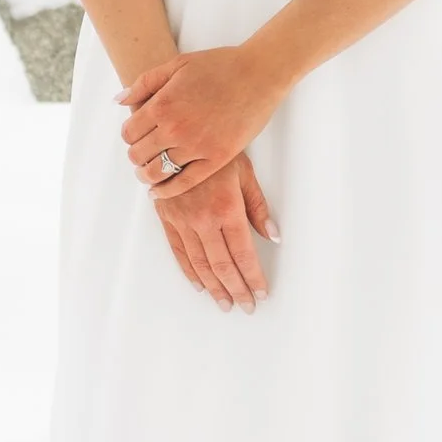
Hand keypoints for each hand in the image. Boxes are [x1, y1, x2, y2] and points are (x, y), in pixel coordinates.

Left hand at [118, 46, 281, 202]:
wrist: (258, 75)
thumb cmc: (220, 65)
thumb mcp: (176, 65)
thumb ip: (144, 83)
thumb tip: (119, 101)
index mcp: (162, 104)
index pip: (129, 133)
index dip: (128, 136)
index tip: (135, 137)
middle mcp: (175, 128)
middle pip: (138, 155)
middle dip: (136, 156)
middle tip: (141, 156)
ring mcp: (196, 146)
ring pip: (157, 172)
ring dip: (147, 175)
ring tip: (147, 174)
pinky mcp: (216, 159)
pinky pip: (184, 183)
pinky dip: (167, 191)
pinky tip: (159, 191)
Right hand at [156, 151, 277, 310]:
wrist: (178, 136)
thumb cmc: (216, 150)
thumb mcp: (245, 174)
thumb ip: (258, 208)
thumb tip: (273, 235)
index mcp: (226, 209)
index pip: (243, 253)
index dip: (253, 277)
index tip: (261, 292)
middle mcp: (203, 219)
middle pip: (222, 265)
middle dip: (236, 289)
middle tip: (246, 306)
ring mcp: (183, 221)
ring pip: (200, 264)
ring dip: (214, 287)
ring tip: (225, 303)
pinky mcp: (167, 219)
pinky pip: (179, 252)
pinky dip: (190, 272)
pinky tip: (200, 285)